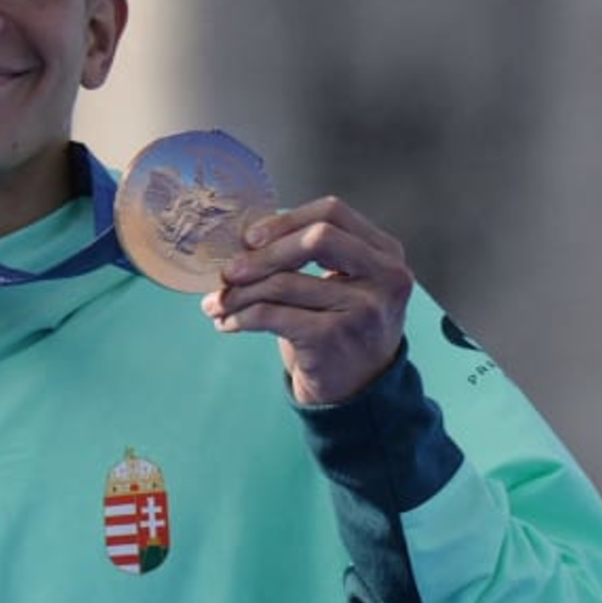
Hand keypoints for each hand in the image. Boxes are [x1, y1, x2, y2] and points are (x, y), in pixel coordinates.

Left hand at [203, 195, 413, 407]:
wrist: (358, 390)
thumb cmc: (339, 326)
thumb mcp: (341, 283)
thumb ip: (309, 253)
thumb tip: (242, 238)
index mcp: (385, 253)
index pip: (332, 213)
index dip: (286, 220)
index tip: (250, 238)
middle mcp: (385, 277)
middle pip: (315, 239)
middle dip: (263, 254)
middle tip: (227, 272)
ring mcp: (364, 308)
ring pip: (283, 282)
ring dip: (238, 293)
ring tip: (216, 303)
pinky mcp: (335, 336)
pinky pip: (270, 315)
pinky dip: (240, 317)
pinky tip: (226, 323)